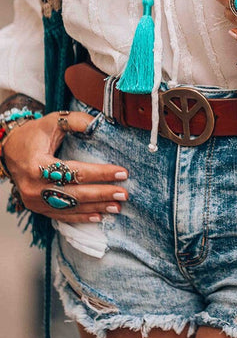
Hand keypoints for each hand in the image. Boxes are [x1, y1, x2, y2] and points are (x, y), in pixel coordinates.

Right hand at [3, 112, 128, 222]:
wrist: (9, 150)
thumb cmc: (33, 134)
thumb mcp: (53, 121)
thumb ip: (77, 121)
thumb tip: (101, 123)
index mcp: (37, 164)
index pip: (74, 171)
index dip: (100, 173)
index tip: (122, 172)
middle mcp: (33, 186)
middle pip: (74, 194)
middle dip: (101, 194)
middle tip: (124, 194)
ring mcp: (34, 200)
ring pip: (70, 207)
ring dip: (95, 208)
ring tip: (116, 207)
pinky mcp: (37, 207)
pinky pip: (61, 215)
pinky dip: (81, 217)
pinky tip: (98, 216)